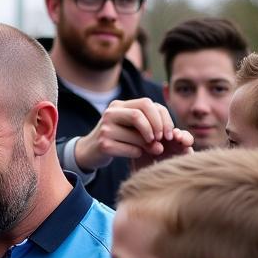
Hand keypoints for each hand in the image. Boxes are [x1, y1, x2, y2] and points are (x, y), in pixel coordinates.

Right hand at [74, 99, 193, 172]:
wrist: (89, 152)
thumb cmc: (115, 139)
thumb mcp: (130, 128)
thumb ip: (148, 128)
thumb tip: (162, 142)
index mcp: (119, 105)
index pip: (146, 103)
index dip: (162, 117)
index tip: (168, 133)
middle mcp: (110, 113)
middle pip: (140, 113)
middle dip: (156, 127)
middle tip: (162, 140)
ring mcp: (105, 128)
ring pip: (136, 133)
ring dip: (148, 143)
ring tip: (153, 149)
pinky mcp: (103, 144)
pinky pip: (130, 148)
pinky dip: (137, 152)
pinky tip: (136, 154)